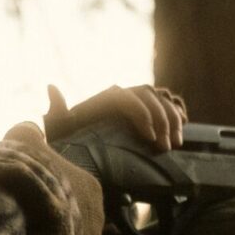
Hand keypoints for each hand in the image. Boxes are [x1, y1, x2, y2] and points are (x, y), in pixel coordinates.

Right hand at [3, 120, 103, 234]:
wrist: (29, 214)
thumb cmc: (26, 176)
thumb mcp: (23, 143)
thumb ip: (27, 132)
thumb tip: (29, 126)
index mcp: (89, 187)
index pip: (69, 194)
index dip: (45, 199)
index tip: (25, 204)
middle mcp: (99, 217)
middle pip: (72, 224)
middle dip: (52, 227)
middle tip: (23, 229)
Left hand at [43, 84, 186, 150]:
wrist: (79, 145)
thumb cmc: (69, 137)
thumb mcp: (59, 125)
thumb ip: (57, 109)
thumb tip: (50, 86)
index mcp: (106, 96)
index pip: (131, 97)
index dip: (143, 115)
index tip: (149, 138)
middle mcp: (124, 93)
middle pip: (150, 98)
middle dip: (162, 121)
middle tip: (165, 148)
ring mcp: (137, 100)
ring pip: (162, 99)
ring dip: (172, 119)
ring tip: (175, 144)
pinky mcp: (147, 111)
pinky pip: (168, 103)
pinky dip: (177, 112)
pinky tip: (183, 126)